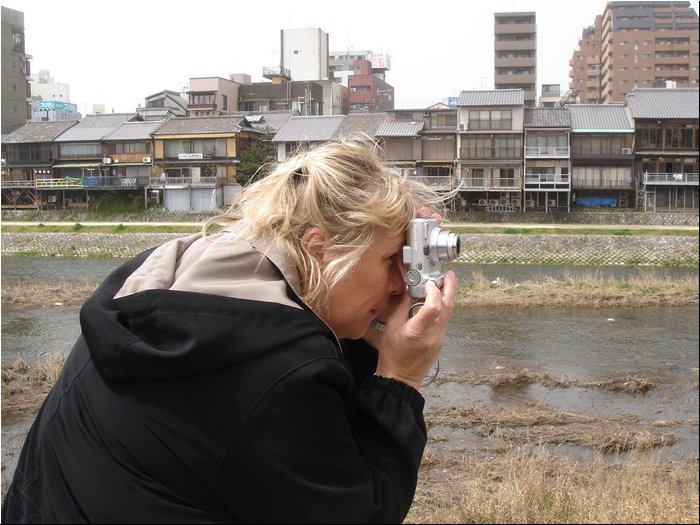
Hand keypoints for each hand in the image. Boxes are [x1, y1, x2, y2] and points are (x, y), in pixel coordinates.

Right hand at [371, 270, 456, 388]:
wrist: (401, 379)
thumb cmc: (392, 355)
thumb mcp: (391, 328)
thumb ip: (403, 308)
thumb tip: (411, 290)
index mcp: (417, 332)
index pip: (433, 307)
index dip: (433, 291)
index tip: (427, 282)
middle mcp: (433, 335)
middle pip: (448, 307)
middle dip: (450, 288)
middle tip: (449, 274)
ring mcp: (439, 339)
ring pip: (449, 313)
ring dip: (448, 296)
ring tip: (445, 282)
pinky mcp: (441, 341)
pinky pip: (445, 320)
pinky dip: (443, 308)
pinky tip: (437, 300)